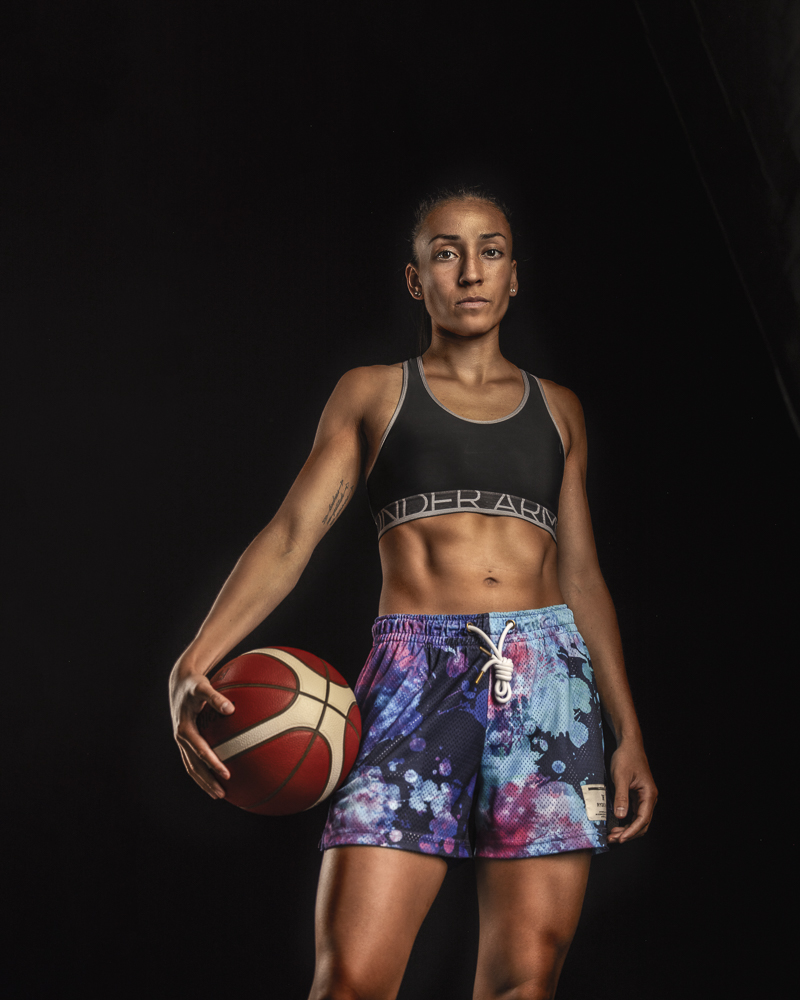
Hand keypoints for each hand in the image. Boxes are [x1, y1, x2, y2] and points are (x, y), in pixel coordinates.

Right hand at [169, 657, 234, 798]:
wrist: (179, 682)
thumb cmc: (193, 684)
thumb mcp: (202, 687)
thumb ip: (215, 697)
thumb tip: (231, 708)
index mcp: (184, 729)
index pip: (200, 750)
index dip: (212, 763)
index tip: (226, 774)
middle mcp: (181, 738)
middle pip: (193, 765)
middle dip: (207, 781)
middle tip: (222, 794)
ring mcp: (182, 741)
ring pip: (191, 766)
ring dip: (204, 781)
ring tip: (219, 794)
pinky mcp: (186, 739)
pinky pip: (194, 759)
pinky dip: (203, 769)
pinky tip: (217, 775)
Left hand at [607, 740, 656, 844]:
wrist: (628, 745)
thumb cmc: (626, 757)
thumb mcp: (621, 777)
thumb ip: (621, 796)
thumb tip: (620, 816)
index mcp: (649, 794)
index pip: (642, 819)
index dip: (631, 831)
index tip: (620, 839)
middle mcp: (649, 798)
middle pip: (642, 823)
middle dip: (628, 833)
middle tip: (612, 839)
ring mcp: (643, 798)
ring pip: (638, 820)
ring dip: (626, 829)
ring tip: (612, 835)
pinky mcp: (637, 796)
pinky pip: (633, 813)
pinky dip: (625, 821)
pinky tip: (615, 824)